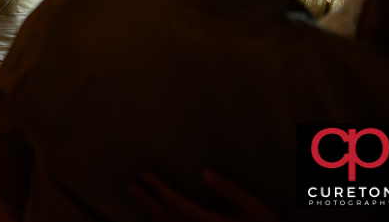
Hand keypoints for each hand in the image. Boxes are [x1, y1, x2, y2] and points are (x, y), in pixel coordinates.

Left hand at [129, 170, 282, 221]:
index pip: (176, 204)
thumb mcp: (256, 208)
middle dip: (147, 201)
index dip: (158, 189)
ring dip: (151, 216)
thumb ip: (230, 191)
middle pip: (165, 219)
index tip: (144, 175)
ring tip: (139, 202)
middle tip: (132, 187)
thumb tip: (204, 171)